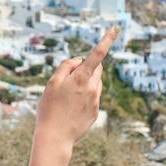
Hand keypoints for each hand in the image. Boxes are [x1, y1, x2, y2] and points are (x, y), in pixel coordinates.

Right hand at [35, 26, 118, 147]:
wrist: (55, 137)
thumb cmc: (49, 108)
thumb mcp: (52, 83)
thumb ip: (66, 67)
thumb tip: (79, 61)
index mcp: (81, 78)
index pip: (97, 54)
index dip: (106, 40)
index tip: (116, 28)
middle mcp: (93, 88)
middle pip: (96, 68)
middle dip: (86, 68)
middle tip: (67, 80)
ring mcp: (96, 101)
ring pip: (94, 83)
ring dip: (85, 83)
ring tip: (67, 98)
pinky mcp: (95, 112)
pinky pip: (92, 97)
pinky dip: (84, 97)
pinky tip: (71, 109)